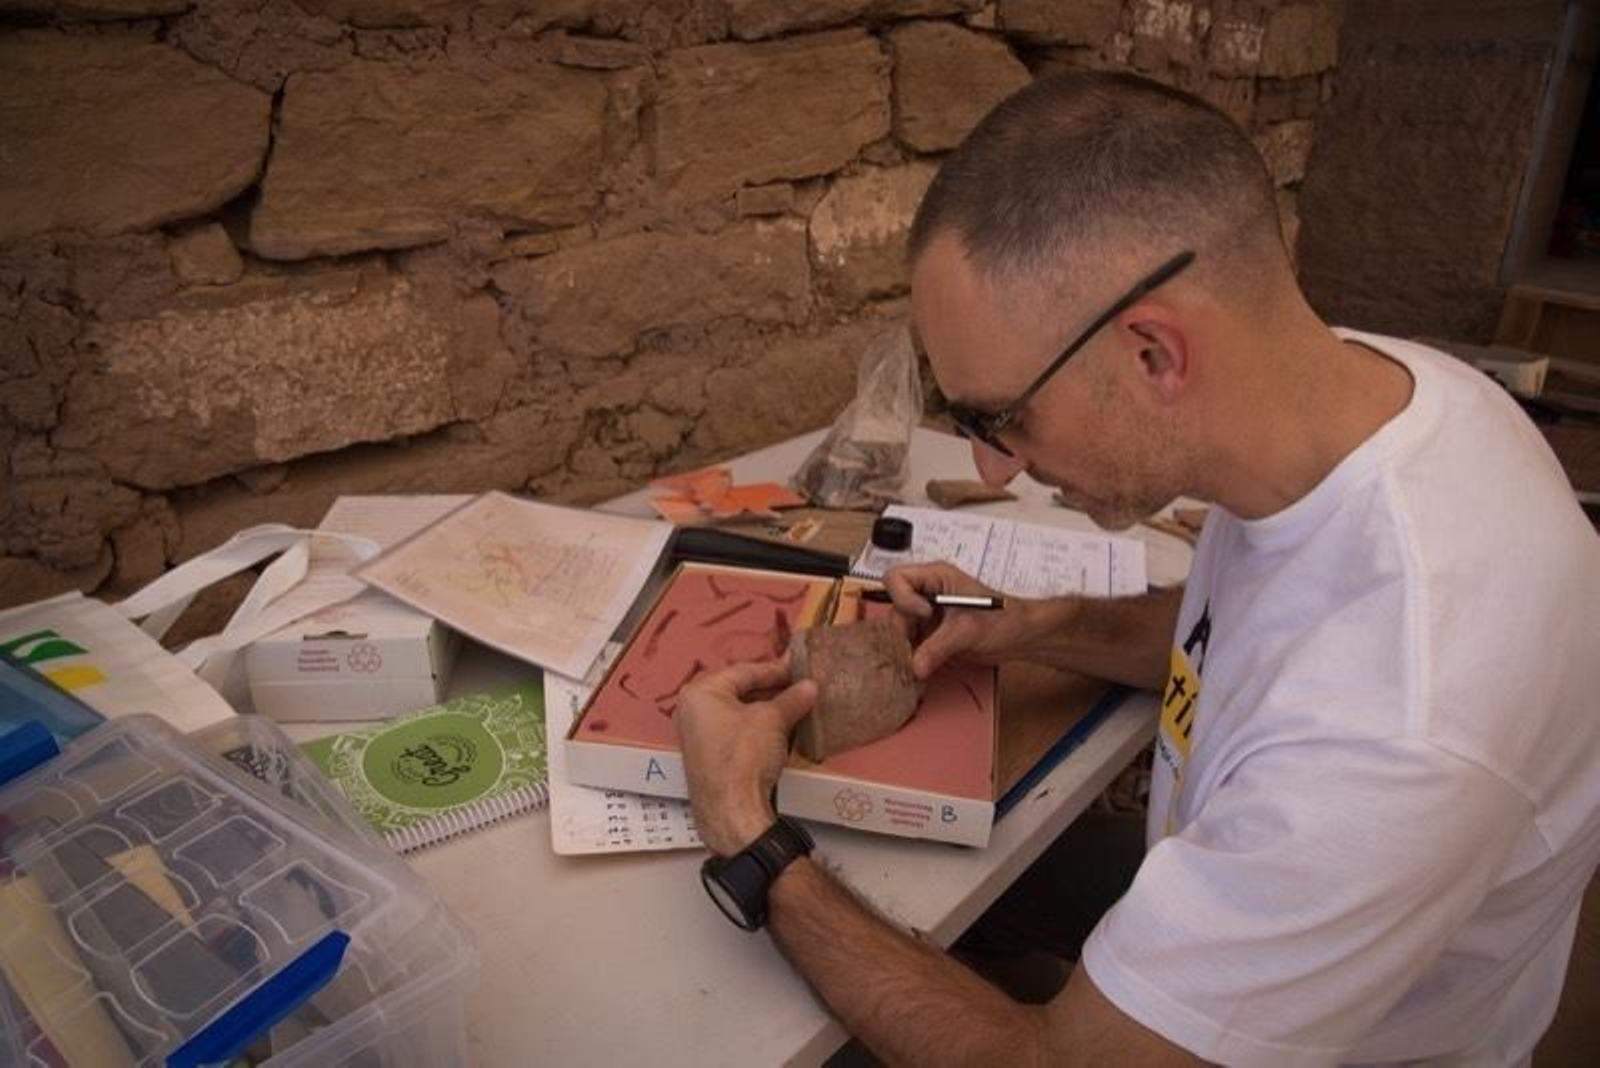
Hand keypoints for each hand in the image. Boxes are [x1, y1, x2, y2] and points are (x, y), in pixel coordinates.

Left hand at [675, 658, 817, 855]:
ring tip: (794, 705)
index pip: (743, 671)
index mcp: (700, 693)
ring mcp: (697, 735)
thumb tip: (810, 686)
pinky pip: (734, 731)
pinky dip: (756, 727)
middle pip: (737, 690)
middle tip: (798, 685)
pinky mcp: (707, 757)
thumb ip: (792, 698)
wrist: (733, 810)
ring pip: (737, 712)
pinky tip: (779, 729)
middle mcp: (691, 710)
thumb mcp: (773, 720)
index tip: (799, 669)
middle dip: (770, 689)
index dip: (775, 670)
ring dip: (765, 708)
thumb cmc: (744, 756)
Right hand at [880, 561, 1027, 679]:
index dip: (903, 597)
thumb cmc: (1003, 619)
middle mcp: (926, 593)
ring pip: (899, 629)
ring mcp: (927, 615)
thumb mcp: (967, 630)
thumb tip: (914, 666)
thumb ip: (937, 647)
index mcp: (935, 576)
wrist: (1019, 637)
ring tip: (920, 661)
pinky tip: (921, 667)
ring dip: (905, 647)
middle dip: (902, 630)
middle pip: (895, 608)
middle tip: (915, 648)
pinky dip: (912, 657)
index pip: (896, 578)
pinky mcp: (930, 634)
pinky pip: (909, 644)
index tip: (924, 614)